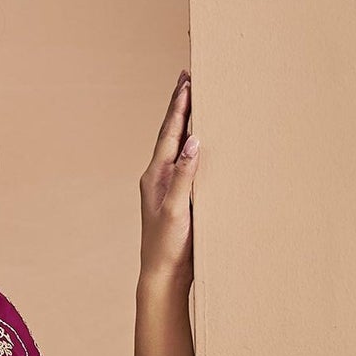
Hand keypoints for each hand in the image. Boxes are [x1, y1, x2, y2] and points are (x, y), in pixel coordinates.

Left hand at [139, 70, 197, 292]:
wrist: (163, 277)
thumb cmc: (167, 247)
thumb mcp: (176, 210)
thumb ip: (183, 176)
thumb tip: (192, 140)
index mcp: (155, 175)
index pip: (169, 132)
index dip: (179, 105)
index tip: (187, 80)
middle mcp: (158, 177)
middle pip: (171, 133)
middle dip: (180, 106)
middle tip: (188, 79)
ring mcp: (166, 188)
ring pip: (176, 147)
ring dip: (185, 123)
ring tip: (193, 101)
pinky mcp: (176, 199)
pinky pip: (184, 164)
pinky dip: (191, 148)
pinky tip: (199, 144)